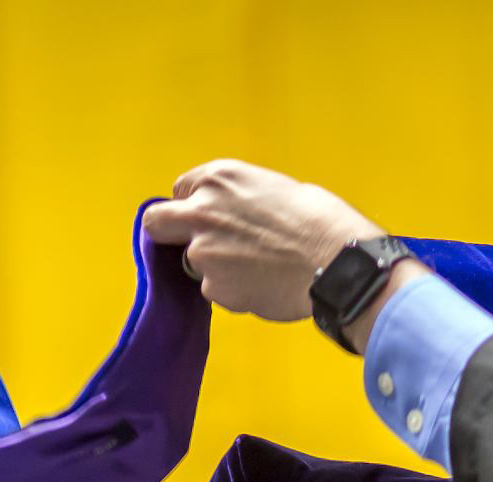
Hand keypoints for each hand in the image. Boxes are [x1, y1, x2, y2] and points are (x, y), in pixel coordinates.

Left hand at [141, 159, 383, 322]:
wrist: (335, 259)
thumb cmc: (318, 220)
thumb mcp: (272, 187)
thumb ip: (237, 200)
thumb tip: (231, 216)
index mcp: (217, 178)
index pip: (179, 192)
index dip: (193, 208)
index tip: (208, 219)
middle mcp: (201, 211)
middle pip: (157, 224)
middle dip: (170, 234)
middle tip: (198, 245)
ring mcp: (203, 252)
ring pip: (194, 264)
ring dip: (216, 268)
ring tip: (257, 268)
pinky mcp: (214, 287)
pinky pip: (215, 291)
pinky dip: (233, 291)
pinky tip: (263, 284)